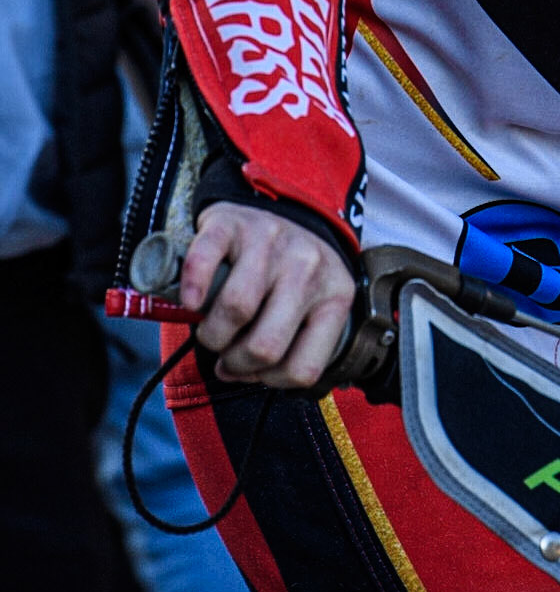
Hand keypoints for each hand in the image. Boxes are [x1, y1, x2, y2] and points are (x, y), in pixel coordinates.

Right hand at [182, 202, 356, 390]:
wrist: (275, 211)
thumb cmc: (288, 275)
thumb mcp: (311, 309)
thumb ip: (291, 347)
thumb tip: (239, 374)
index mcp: (335, 296)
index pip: (303, 369)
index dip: (268, 380)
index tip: (252, 370)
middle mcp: (308, 266)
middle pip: (265, 345)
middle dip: (235, 362)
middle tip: (226, 353)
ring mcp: (272, 241)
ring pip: (237, 309)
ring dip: (213, 334)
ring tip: (212, 331)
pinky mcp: (233, 223)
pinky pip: (205, 261)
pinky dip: (192, 288)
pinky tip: (192, 301)